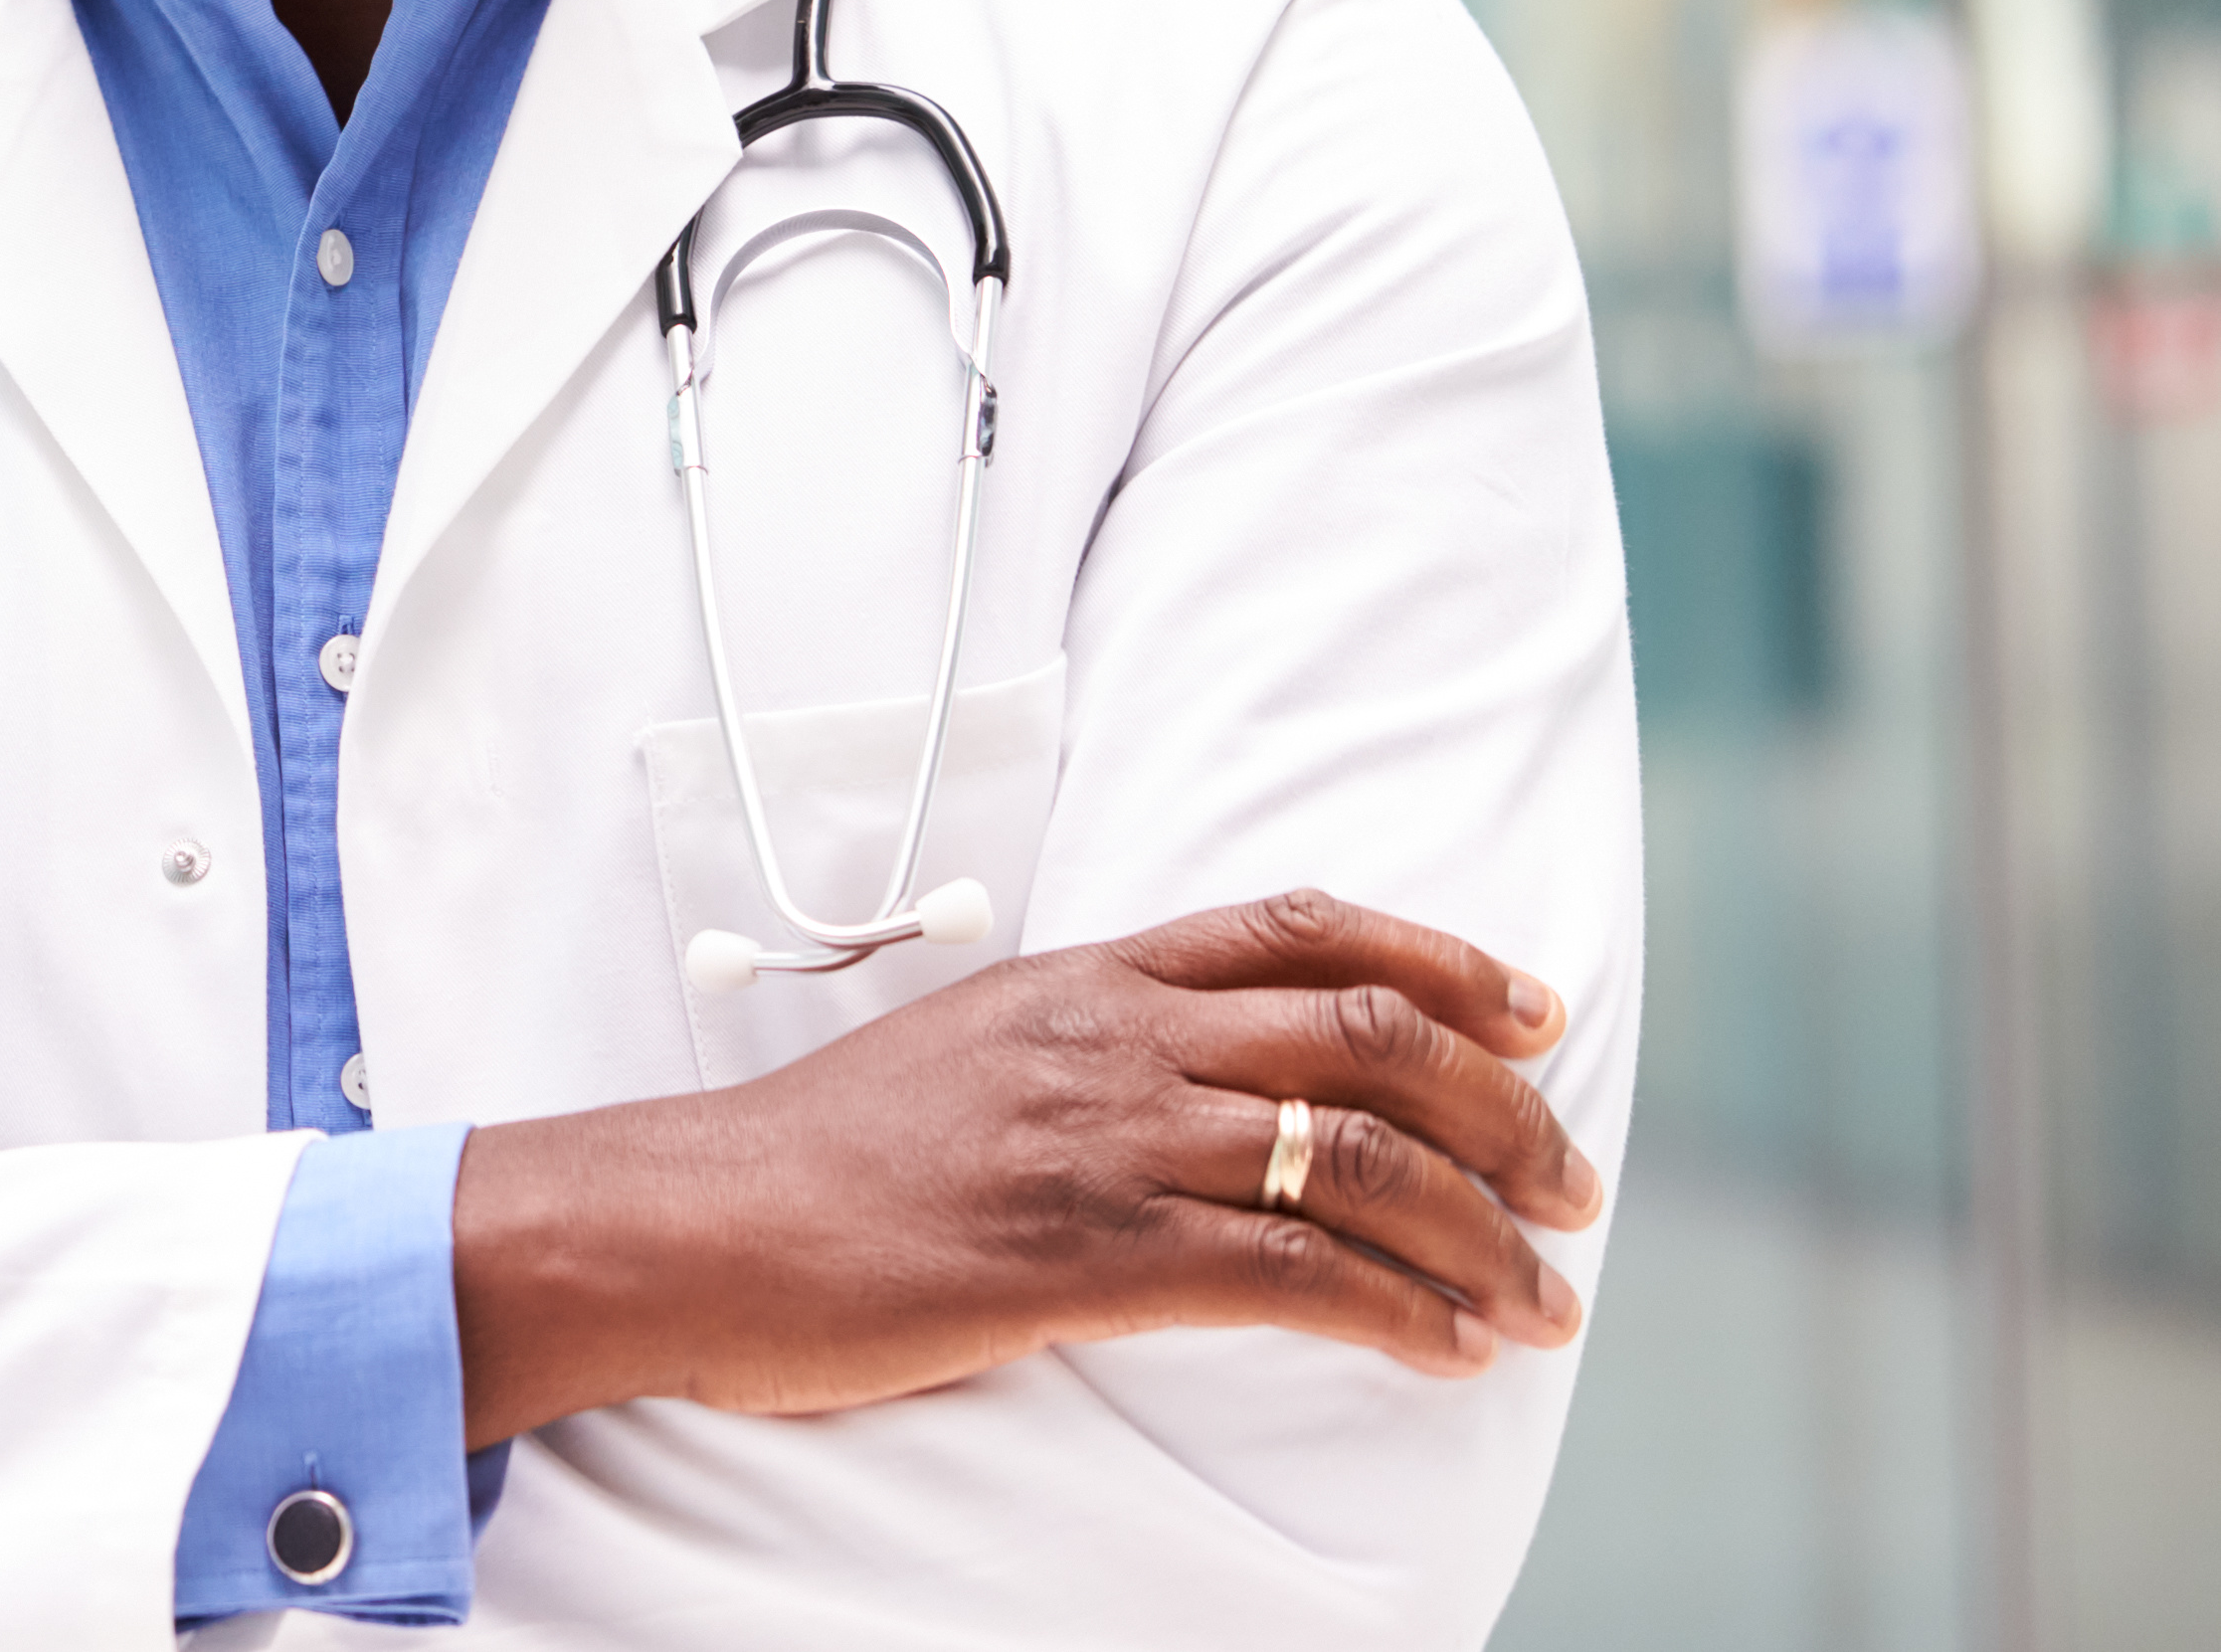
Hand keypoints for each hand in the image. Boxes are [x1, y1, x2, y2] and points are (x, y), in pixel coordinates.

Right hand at [457, 890, 1603, 1433]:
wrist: (702, 1220)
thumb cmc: (823, 1155)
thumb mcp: (967, 1048)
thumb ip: (1086, 1044)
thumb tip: (1198, 1083)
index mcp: (1084, 974)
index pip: (1298, 926)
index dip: (1444, 959)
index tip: (1535, 1014)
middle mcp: (1112, 1036)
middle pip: (1366, 1035)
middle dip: (1504, 1112)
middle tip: (1573, 1187)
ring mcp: (1104, 1140)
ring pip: (1357, 1158)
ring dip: (1483, 1235)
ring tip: (1542, 1298)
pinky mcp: (1089, 1253)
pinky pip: (1294, 1275)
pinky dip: (1402, 1316)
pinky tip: (1448, 1350)